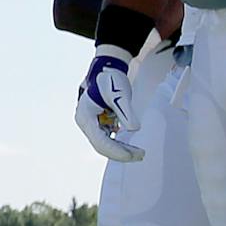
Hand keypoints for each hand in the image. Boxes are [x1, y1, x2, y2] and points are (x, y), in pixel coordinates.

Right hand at [74, 47, 143, 161]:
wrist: (106, 70)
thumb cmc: (110, 79)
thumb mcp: (120, 94)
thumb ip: (126, 112)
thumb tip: (134, 129)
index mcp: (86, 116)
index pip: (100, 140)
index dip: (115, 150)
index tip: (131, 155)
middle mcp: (86, 123)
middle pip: (101, 146)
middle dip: (120, 153)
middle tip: (140, 155)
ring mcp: (91, 124)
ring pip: (105, 144)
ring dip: (121, 150)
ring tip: (139, 153)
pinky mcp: (98, 124)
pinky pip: (108, 138)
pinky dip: (119, 143)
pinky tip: (131, 146)